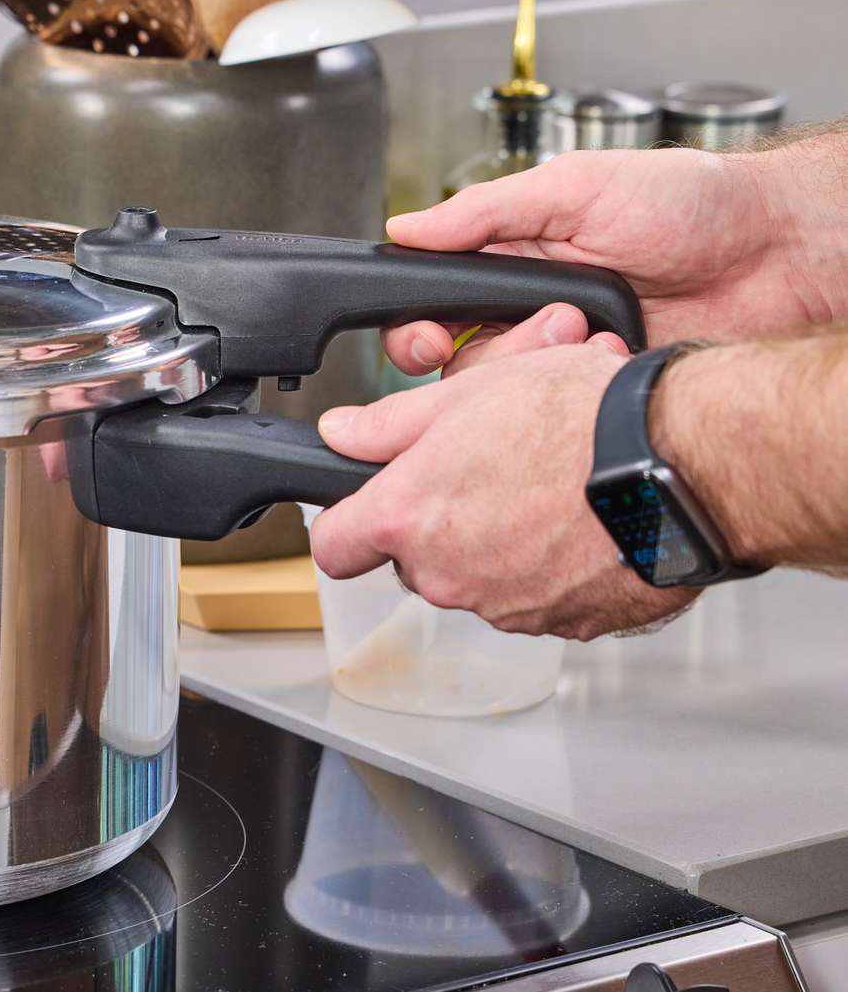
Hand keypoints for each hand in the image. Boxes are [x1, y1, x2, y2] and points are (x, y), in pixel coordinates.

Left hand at [311, 341, 697, 639]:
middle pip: (413, 562)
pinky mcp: (562, 624)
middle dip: (437, 526)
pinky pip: (535, 600)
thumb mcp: (467, 393)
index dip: (346, 525)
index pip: (335, 548)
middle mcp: (447, 576)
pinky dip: (547, 570)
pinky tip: (578, 524)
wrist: (681, 464)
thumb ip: (388, 425)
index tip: (360, 511)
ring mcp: (503, 607)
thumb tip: (340, 433)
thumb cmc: (580, 421)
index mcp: (409, 518)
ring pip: (476, 581)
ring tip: (544, 491)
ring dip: (496, 546)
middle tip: (485, 474)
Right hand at [382, 147, 843, 375]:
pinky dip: (575, 389)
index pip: (434, 306)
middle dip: (474, 362)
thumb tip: (407, 227)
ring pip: (502, 398)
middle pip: (457, 365)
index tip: (429, 340)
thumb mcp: (573, 188)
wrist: (775, 254)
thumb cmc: (689, 203)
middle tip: (508, 341)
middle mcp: (529, 313)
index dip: (418, 331)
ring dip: (533, 367)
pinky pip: (557, 414)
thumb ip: (484, 212)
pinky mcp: (596, 392)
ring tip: (582, 330)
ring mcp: (564, 358)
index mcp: (510, 260)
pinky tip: (608, 356)